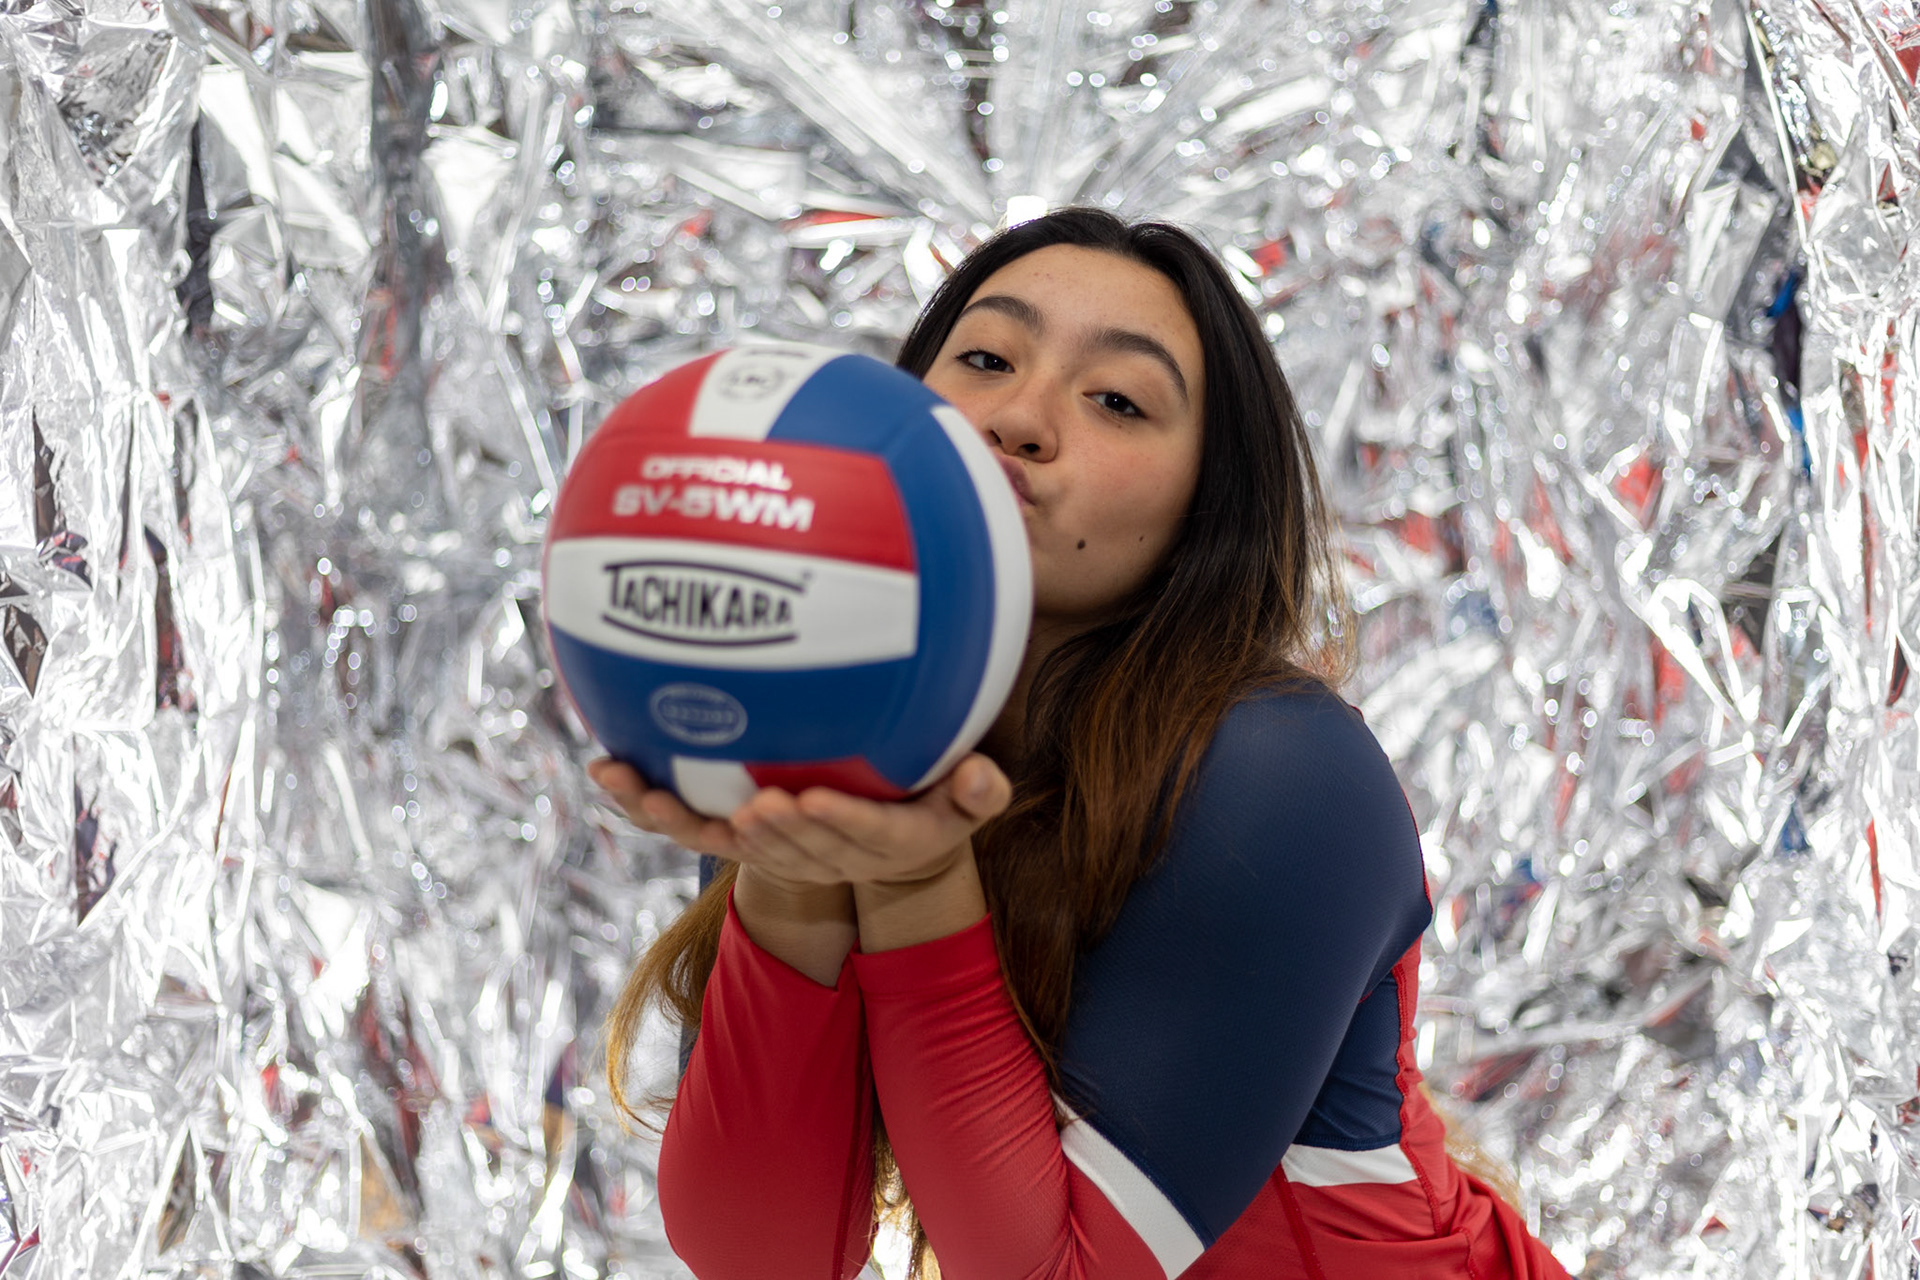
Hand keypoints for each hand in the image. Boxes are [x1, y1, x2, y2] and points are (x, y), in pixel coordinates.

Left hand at [585, 755, 1011, 886]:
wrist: (881, 845)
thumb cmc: (929, 803)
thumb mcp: (962, 804)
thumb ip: (976, 792)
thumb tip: (985, 777)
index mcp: (875, 841)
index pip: (860, 834)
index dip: (836, 822)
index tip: (811, 800)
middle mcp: (816, 851)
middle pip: (784, 847)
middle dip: (764, 830)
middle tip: (746, 807)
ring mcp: (768, 845)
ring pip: (719, 839)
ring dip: (677, 817)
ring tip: (637, 786)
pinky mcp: (733, 832)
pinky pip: (685, 818)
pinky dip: (645, 799)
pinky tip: (604, 762)